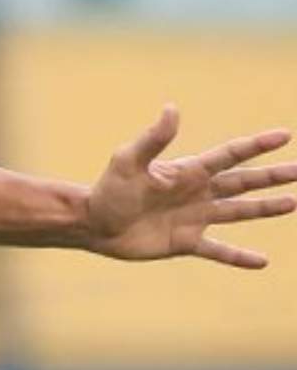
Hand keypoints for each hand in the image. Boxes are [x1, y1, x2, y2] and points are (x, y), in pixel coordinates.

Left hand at [86, 106, 296, 268]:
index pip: (230, 155)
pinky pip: (218, 251)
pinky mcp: (185, 242)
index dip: (256, 146)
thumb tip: (171, 108)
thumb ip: (153, 138)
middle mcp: (196, 193)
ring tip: (293, 202)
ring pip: (238, 212)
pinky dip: (239, 256)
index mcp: (188, 171)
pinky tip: (262, 261)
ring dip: (265, 208)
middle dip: (272, 176)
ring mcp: (194, 218)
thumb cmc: (108, 190)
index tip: (285, 135)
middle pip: (243, 182)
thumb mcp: (128, 161)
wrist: (92, 225)